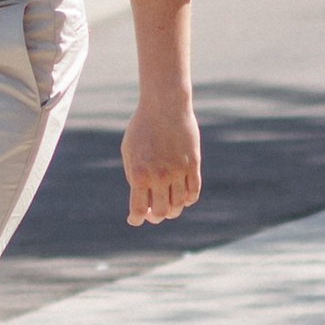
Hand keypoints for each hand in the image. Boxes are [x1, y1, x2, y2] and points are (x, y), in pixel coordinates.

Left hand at [121, 94, 201, 226]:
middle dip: (156, 217)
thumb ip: (134, 177)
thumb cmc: (142, 128)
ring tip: (169, 206)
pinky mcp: (193, 164)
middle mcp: (159, 177)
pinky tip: (183, 198)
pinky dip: (188, 200)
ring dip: (173, 210)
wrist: (164, 105)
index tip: (135, 220)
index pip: (139, 210)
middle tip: (154, 214)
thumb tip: (142, 200)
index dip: (137, 219)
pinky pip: (194, 192)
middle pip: (161, 212)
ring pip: (179, 204)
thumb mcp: (130, 152)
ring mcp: (178, 171)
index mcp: (139, 174)